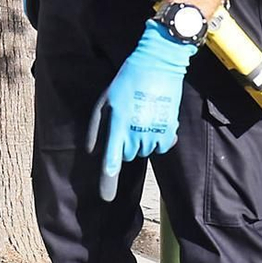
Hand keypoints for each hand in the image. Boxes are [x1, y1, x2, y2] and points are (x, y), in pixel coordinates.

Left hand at [87, 20, 196, 202]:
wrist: (159, 65)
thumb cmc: (128, 80)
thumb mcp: (105, 100)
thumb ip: (97, 127)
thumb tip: (92, 151)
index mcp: (118, 124)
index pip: (112, 159)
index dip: (108, 179)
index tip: (106, 198)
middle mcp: (136, 132)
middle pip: (127, 155)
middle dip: (124, 144)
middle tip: (127, 120)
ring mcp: (154, 133)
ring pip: (143, 151)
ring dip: (140, 141)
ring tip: (141, 117)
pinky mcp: (169, 131)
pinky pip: (159, 147)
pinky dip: (156, 139)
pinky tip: (154, 121)